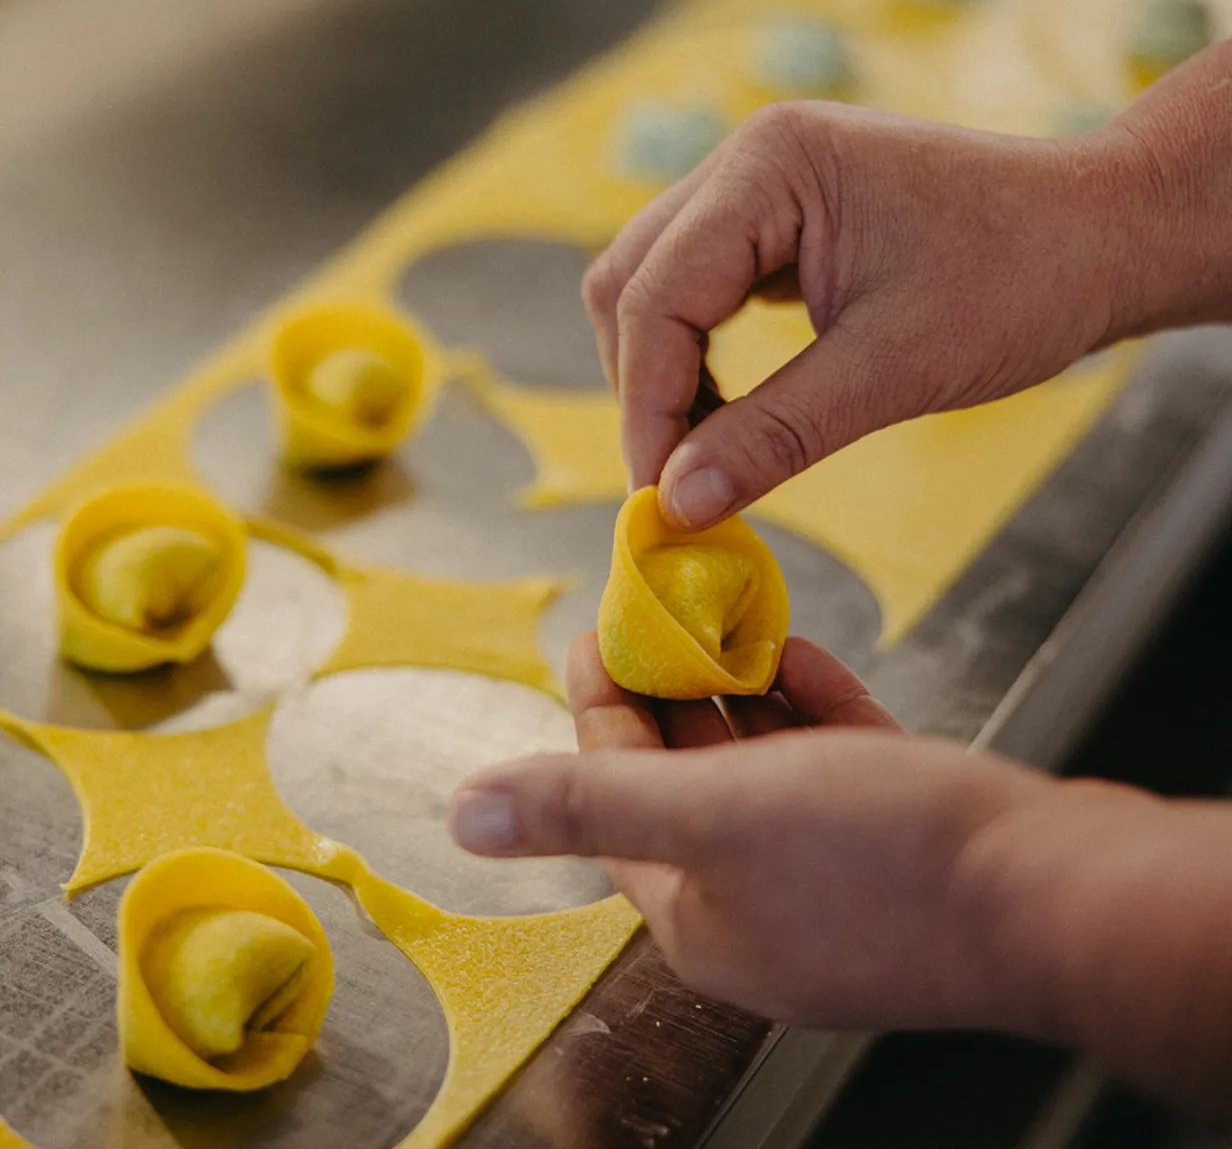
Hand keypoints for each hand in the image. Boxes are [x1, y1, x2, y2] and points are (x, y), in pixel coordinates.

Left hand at [449, 634, 1049, 1030]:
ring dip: (736, 691)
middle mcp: (758, 898)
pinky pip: (829, 760)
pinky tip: (795, 649)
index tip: (589, 633)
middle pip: (686, 777)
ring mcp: (831, 869)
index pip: (616, 798)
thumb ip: (586, 803)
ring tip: (716, 617)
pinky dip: (805, 705)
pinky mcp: (895, 837)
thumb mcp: (712, 814)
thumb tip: (464, 815)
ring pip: (761, 764)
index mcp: (700, 911)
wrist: (1056, 893)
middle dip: (665, 691)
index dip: (596, 711)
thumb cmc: (881, 861)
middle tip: (649, 611)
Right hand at [583, 46, 1231, 529]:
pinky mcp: (781, 218)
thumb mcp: (893, 369)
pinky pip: (699, 288)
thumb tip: (678, 503)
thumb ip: (773, 435)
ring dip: (663, 373)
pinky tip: (727, 410)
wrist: (1102, 236)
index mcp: (769, 168)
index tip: (658, 497)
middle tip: (675, 480)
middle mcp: (749, 159)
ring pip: (653, 285)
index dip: (646, 406)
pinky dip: (695, 355)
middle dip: (643, 388)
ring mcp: (762, 184)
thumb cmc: (1022, 280)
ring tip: (704, 451)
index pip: (654, 296)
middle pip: (631, 282)